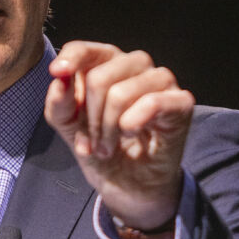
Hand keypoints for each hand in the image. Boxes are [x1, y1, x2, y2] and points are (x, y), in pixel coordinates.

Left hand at [44, 41, 193, 235]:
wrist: (130, 188)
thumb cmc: (103, 152)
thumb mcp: (69, 129)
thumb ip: (60, 104)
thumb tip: (58, 79)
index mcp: (107, 65)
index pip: (86, 49)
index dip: (71, 58)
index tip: (57, 73)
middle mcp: (136, 66)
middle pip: (99, 77)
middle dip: (89, 119)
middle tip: (93, 144)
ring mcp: (161, 81)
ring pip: (121, 94)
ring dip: (108, 129)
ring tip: (107, 147)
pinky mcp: (181, 102)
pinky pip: (151, 103)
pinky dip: (132, 124)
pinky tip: (131, 133)